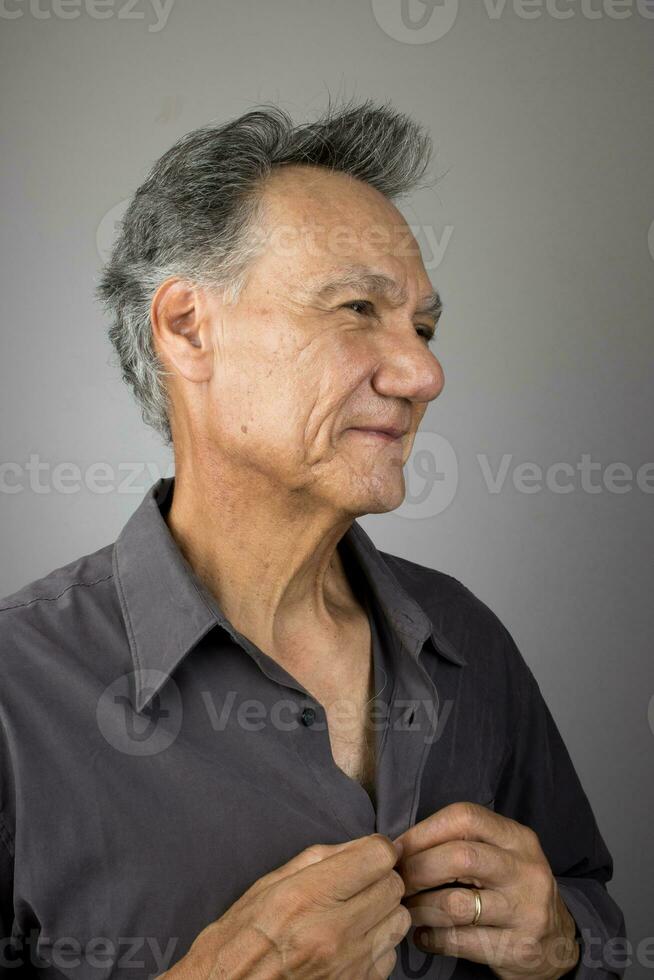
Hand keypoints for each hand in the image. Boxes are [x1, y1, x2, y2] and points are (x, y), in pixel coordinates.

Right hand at [160, 834, 410, 979]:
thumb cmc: (239, 939)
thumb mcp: (267, 886)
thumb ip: (317, 860)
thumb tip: (358, 845)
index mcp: (307, 897)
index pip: (377, 857)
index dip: (376, 850)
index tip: (367, 855)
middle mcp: (333, 932)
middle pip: (393, 886)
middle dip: (380, 878)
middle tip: (359, 884)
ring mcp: (348, 965)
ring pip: (399, 920)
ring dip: (383, 911)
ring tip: (357, 914)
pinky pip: (390, 955)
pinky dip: (378, 946)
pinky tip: (352, 944)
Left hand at [392, 803, 579, 979]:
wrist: (559, 943)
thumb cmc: (513, 890)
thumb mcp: (502, 855)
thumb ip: (463, 843)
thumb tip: (400, 847)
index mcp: (518, 838)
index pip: (465, 818)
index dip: (424, 831)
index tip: (398, 849)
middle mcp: (526, 870)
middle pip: (459, 858)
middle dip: (418, 869)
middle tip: (397, 882)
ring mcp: (525, 911)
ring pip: (456, 904)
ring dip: (420, 908)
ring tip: (407, 910)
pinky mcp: (518, 948)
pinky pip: (460, 941)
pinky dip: (432, 937)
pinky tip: (424, 935)